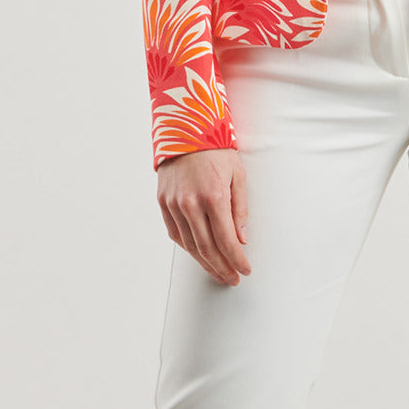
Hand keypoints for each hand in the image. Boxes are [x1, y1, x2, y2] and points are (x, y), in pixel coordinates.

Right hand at [156, 148, 250, 286]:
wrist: (185, 130)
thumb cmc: (215, 151)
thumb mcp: (237, 175)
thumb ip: (240, 208)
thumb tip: (241, 239)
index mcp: (213, 196)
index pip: (227, 240)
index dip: (237, 259)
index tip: (245, 270)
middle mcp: (191, 204)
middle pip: (208, 248)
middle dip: (222, 267)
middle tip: (233, 278)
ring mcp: (174, 204)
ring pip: (190, 245)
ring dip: (205, 263)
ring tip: (218, 272)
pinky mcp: (163, 203)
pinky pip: (176, 234)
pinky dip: (188, 248)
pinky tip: (199, 255)